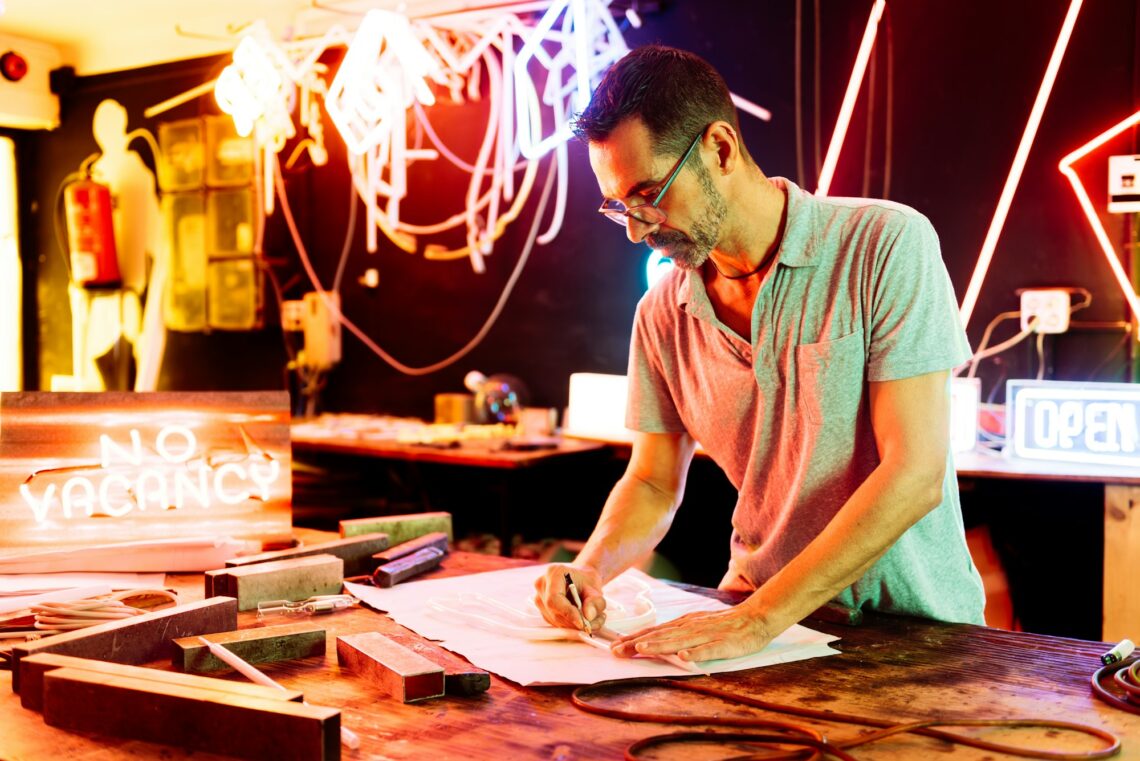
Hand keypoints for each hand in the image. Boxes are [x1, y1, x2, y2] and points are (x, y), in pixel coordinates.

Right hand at [533, 565, 606, 632]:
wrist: (581, 580)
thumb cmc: (587, 582)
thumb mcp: (596, 589)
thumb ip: (595, 602)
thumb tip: (588, 616)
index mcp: (554, 573)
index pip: (554, 598)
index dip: (567, 613)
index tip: (582, 623)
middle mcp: (542, 585)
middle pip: (554, 612)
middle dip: (573, 622)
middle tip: (591, 625)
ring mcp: (539, 597)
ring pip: (555, 620)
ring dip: (573, 625)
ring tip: (591, 621)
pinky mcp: (542, 609)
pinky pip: (554, 622)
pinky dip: (569, 625)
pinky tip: (581, 619)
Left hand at [611, 602, 773, 661]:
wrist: (755, 618)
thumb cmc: (723, 625)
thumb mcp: (696, 625)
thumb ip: (676, 633)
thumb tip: (651, 640)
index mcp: (684, 624)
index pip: (655, 631)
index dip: (633, 638)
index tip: (614, 646)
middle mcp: (691, 627)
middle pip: (661, 635)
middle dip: (637, 643)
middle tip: (616, 650)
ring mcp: (707, 634)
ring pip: (680, 640)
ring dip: (660, 645)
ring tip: (641, 649)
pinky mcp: (724, 643)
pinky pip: (709, 649)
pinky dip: (696, 653)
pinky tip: (684, 657)